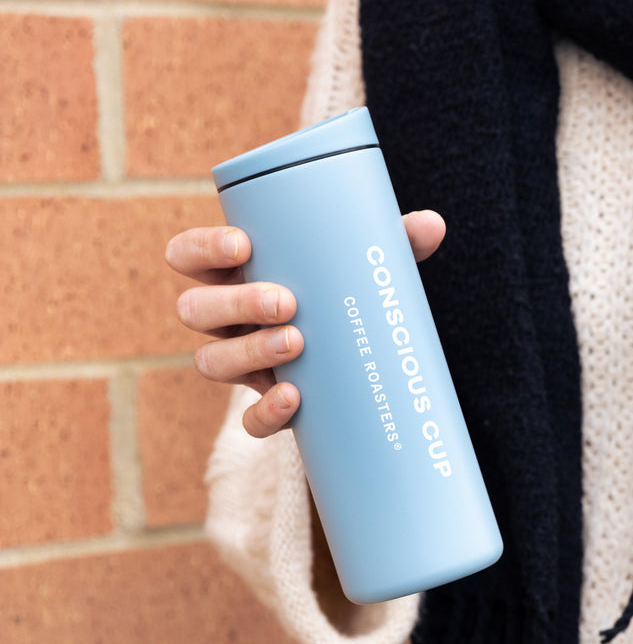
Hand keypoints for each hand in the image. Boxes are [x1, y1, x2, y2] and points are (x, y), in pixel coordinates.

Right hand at [166, 210, 445, 437]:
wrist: (361, 360)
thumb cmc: (347, 293)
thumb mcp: (365, 265)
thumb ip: (395, 241)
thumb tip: (432, 224)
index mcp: (235, 273)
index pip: (189, 255)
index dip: (203, 249)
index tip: (243, 246)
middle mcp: (226, 318)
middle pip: (195, 309)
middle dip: (235, 303)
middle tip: (286, 301)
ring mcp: (240, 363)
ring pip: (211, 360)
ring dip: (248, 352)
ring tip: (296, 342)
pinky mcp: (263, 405)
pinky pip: (247, 419)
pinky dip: (265, 412)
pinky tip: (293, 398)